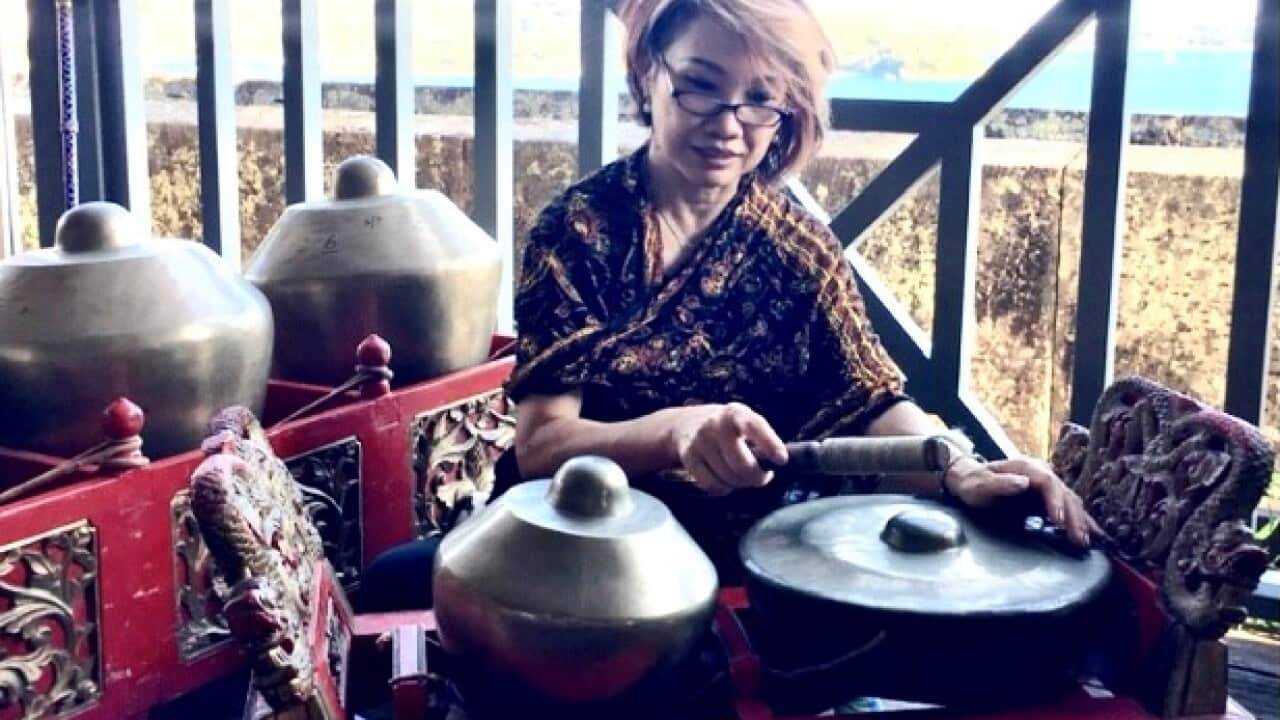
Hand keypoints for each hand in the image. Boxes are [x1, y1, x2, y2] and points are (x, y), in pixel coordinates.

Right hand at [665, 403, 787, 495]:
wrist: (687, 423)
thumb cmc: (729, 428)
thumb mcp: (744, 421)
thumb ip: (761, 438)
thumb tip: (778, 463)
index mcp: (736, 413)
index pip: (754, 426)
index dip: (769, 444)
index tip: (782, 460)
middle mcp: (715, 424)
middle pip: (742, 465)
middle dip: (757, 477)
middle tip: (763, 477)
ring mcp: (700, 441)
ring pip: (728, 478)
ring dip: (740, 483)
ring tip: (741, 476)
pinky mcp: (689, 457)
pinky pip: (711, 485)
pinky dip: (722, 488)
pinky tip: (725, 480)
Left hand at [943, 454, 1100, 546]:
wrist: (971, 479)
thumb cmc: (974, 483)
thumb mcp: (981, 484)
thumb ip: (1001, 483)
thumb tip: (1024, 482)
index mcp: (1027, 467)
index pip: (1048, 483)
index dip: (1056, 501)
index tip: (1058, 520)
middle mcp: (1041, 473)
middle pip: (1064, 494)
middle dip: (1073, 517)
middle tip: (1079, 540)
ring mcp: (1047, 485)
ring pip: (1071, 502)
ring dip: (1080, 522)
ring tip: (1086, 542)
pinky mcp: (1048, 497)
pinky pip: (1069, 508)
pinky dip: (1081, 520)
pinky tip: (1093, 534)